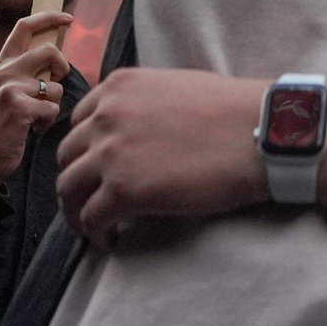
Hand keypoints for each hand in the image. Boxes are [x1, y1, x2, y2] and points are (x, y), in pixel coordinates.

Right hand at [0, 13, 73, 188]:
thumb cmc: (7, 119)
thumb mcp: (12, 87)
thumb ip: (29, 68)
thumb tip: (57, 51)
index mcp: (3, 62)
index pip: (24, 25)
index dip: (49, 17)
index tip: (68, 18)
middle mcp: (4, 71)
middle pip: (50, 50)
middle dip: (62, 67)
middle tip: (54, 84)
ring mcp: (10, 88)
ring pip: (56, 85)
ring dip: (53, 104)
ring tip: (36, 115)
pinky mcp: (19, 107)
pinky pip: (53, 108)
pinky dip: (48, 120)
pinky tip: (33, 127)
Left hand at [56, 69, 266, 250]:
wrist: (259, 131)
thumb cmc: (231, 110)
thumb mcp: (177, 87)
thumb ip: (143, 103)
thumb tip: (133, 133)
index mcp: (121, 85)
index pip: (79, 122)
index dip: (86, 149)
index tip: (97, 169)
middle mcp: (108, 114)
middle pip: (67, 157)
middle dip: (77, 181)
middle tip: (93, 201)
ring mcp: (111, 152)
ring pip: (68, 190)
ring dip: (78, 212)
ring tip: (97, 226)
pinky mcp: (122, 190)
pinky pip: (90, 219)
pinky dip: (96, 234)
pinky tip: (113, 239)